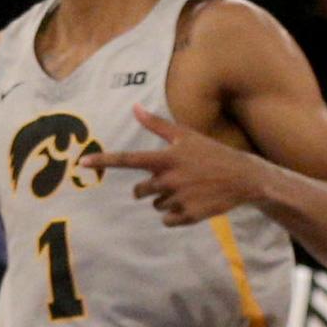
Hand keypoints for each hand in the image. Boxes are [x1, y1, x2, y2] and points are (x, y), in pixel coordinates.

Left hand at [95, 107, 266, 227]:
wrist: (244, 178)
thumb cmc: (211, 154)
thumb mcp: (185, 136)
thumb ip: (156, 124)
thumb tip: (134, 107)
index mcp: (165, 159)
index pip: (127, 160)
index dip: (103, 161)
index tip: (81, 163)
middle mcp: (168, 179)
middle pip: (138, 191)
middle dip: (147, 188)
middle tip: (170, 181)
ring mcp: (178, 199)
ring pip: (155, 205)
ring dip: (165, 199)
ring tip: (188, 189)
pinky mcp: (188, 216)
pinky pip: (167, 220)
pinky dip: (174, 214)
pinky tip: (190, 203)